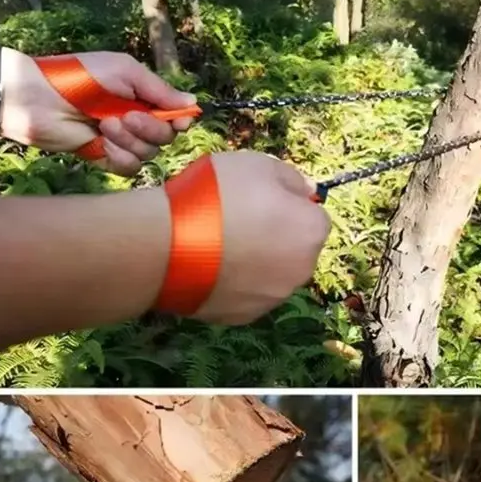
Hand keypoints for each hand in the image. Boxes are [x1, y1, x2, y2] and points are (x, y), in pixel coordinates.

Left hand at [0, 48, 195, 175]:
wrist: (38, 99)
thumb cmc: (78, 77)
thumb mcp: (124, 72)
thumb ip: (159, 90)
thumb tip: (193, 103)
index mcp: (143, 97)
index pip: (176, 116)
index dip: (180, 120)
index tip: (178, 121)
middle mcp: (137, 121)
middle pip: (166, 137)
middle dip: (149, 128)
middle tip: (124, 116)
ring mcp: (123, 141)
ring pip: (149, 153)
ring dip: (129, 140)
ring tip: (103, 124)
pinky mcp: (108, 159)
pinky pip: (131, 167)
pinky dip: (119, 157)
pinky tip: (101, 144)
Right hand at [189, 151, 330, 324]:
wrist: (168, 244)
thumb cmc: (218, 196)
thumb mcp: (257, 164)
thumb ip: (290, 178)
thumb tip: (305, 190)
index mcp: (311, 232)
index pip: (312, 216)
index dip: (286, 205)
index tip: (259, 200)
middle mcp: (302, 270)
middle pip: (294, 249)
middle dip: (275, 237)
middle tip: (237, 221)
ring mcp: (274, 298)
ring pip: (271, 275)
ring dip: (254, 262)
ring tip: (216, 246)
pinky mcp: (245, 317)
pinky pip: (245, 294)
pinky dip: (233, 284)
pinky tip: (207, 269)